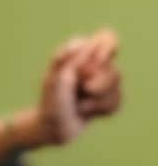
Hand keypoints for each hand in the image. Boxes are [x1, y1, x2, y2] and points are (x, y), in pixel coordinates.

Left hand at [35, 27, 121, 144]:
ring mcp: (104, 80)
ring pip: (116, 85)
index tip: (96, 62)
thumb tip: (82, 43)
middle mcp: (96, 64)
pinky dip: (100, 110)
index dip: (106, 50)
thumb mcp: (55, 80)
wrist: (51, 128)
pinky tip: (86, 112)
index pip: (107, 38)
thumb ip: (70, 61)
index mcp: (82, 52)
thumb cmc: (50, 101)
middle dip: (98, 83)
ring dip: (95, 99)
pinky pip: (116, 102)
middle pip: (113, 67)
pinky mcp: (109, 98)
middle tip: (81, 90)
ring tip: (79, 106)